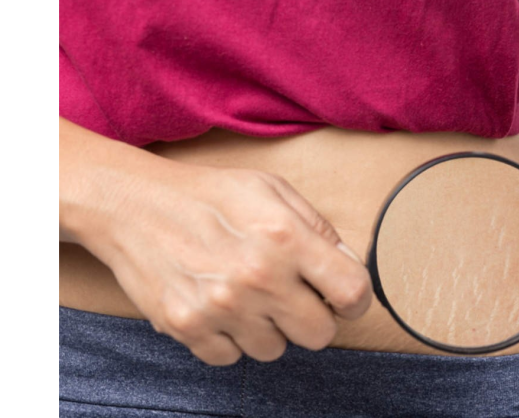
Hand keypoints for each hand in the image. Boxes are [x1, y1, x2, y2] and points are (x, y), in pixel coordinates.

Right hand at [73, 162, 372, 365]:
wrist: (133, 205)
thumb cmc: (208, 195)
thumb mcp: (272, 190)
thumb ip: (318, 228)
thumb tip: (348, 265)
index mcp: (285, 238)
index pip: (352, 291)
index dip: (356, 299)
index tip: (346, 298)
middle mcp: (257, 277)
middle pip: (320, 334)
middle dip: (313, 317)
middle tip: (292, 295)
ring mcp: (221, 307)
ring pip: (275, 350)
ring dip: (268, 328)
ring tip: (247, 295)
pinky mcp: (188, 328)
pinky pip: (232, 357)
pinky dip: (230, 337)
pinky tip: (220, 306)